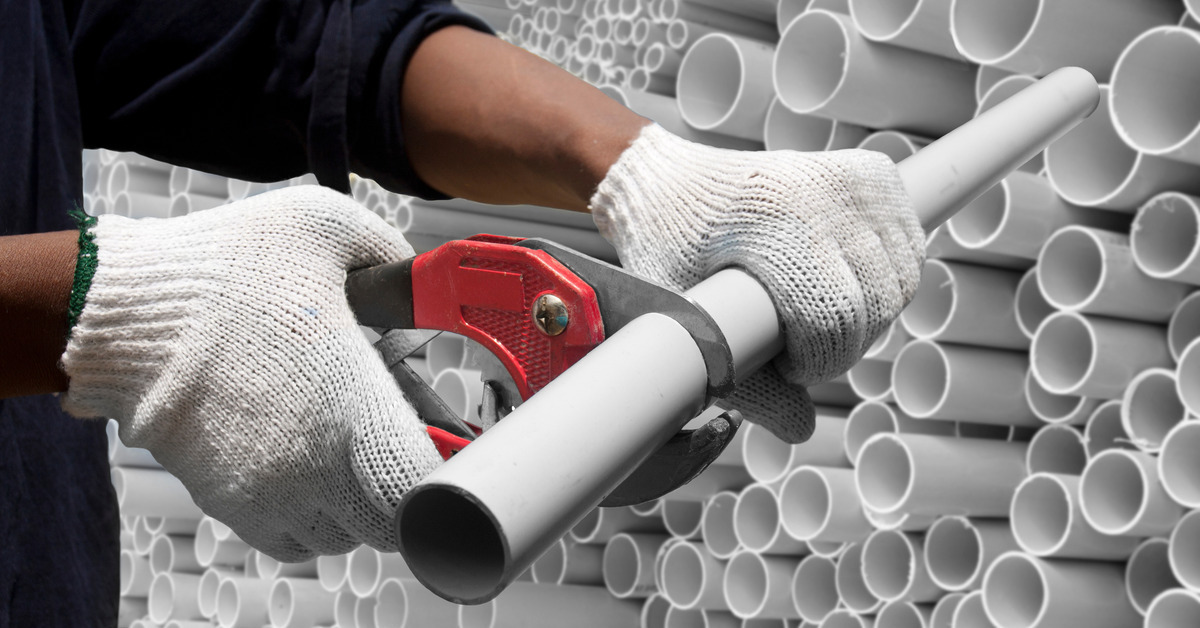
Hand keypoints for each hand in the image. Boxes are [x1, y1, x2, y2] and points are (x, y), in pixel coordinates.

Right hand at [61, 186, 441, 559]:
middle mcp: (314, 469)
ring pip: (340, 535)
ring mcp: (267, 493)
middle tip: (402, 442)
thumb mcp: (328, 226)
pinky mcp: (227, 501)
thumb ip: (392, 255)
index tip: (452, 445)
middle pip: (388, 523)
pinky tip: (307, 465)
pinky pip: (290, 539)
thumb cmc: (222, 267)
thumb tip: (424, 279)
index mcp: (353, 408)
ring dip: (356, 504)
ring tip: (351, 450)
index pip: (425, 488)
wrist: (119, 309)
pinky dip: (310, 515)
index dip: (446, 470)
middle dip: (405, 488)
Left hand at [589, 125, 924, 442]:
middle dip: (842, 346)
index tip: (785, 366)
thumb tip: (799, 429)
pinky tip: (846, 287)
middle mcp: (822, 192)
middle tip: (798, 346)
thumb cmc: (667, 253)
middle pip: (875, 306)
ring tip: (818, 318)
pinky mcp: (871, 172)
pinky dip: (888, 279)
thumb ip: (742, 384)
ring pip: (900, 281)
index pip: (835, 320)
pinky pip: (909, 248)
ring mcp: (852, 178)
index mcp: (774, 224)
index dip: (816, 363)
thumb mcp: (687, 323)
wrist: (667, 186)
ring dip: (870, 317)